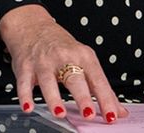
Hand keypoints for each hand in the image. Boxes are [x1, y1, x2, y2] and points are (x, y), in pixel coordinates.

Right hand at [0, 4, 125, 122]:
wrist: (34, 27)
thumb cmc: (63, 49)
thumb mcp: (84, 60)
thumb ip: (99, 86)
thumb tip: (119, 110)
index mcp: (85, 56)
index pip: (98, 80)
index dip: (106, 99)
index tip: (112, 116)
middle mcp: (65, 57)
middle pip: (76, 79)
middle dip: (83, 97)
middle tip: (89, 115)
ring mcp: (44, 62)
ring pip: (49, 81)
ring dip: (54, 98)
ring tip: (61, 114)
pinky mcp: (25, 66)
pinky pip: (24, 83)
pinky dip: (26, 96)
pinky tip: (29, 108)